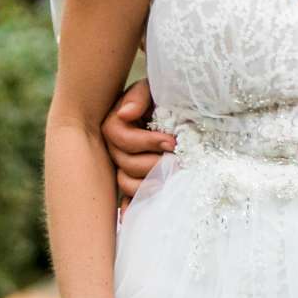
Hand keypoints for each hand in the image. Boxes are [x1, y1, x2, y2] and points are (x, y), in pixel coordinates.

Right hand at [100, 81, 175, 201]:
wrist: (180, 112)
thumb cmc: (165, 98)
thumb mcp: (152, 89)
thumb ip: (139, 96)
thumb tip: (126, 114)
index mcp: (117, 123)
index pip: (120, 137)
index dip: (145, 141)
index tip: (172, 141)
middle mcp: (116, 147)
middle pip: (126, 163)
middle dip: (153, 163)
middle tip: (177, 160)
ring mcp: (125, 166)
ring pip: (127, 182)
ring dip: (150, 183)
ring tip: (171, 178)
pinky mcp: (136, 181)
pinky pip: (128, 199)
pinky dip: (133, 207)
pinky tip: (145, 209)